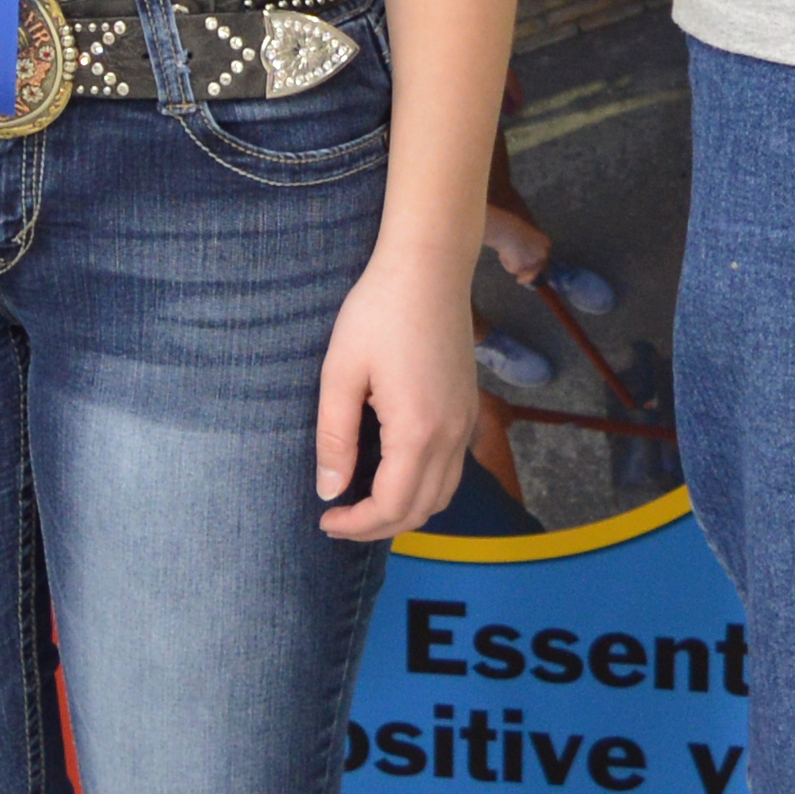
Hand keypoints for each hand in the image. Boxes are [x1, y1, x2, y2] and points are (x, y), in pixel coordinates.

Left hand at [314, 257, 475, 543]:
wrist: (429, 267)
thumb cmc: (378, 311)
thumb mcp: (341, 372)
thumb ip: (335, 437)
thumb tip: (329, 491)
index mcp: (417, 431)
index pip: (391, 505)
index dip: (356, 525)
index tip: (325, 520)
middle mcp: (451, 436)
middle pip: (421, 510)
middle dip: (378, 526)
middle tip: (339, 520)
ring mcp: (466, 422)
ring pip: (443, 495)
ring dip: (406, 510)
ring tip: (365, 504)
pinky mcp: (469, 407)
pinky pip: (453, 470)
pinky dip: (426, 487)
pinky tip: (394, 473)